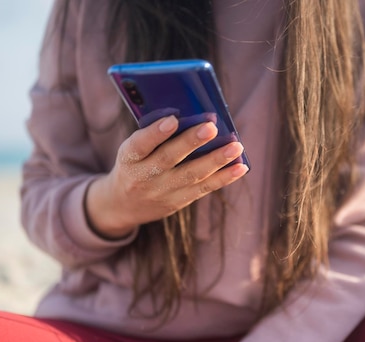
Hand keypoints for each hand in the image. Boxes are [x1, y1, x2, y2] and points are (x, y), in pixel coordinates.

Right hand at [85, 115, 247, 238]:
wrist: (125, 204)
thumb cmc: (135, 163)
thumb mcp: (132, 150)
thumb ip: (154, 135)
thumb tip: (191, 115)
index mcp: (128, 158)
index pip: (139, 145)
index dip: (155, 133)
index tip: (172, 119)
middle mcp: (144, 177)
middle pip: (169, 158)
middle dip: (191, 142)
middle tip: (211, 127)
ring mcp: (163, 191)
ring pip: (192, 175)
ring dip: (216, 160)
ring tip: (236, 146)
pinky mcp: (179, 201)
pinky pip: (205, 189)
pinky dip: (224, 177)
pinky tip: (240, 166)